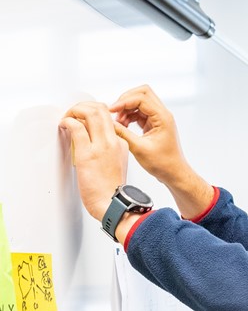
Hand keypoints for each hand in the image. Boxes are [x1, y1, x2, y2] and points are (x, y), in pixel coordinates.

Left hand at [60, 102, 128, 221]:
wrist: (113, 204)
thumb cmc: (111, 190)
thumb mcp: (116, 164)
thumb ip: (107, 150)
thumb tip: (89, 140)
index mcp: (121, 144)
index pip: (107, 118)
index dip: (92, 112)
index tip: (82, 119)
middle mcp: (114, 141)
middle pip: (100, 109)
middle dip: (82, 106)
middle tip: (72, 114)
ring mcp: (102, 146)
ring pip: (90, 112)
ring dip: (74, 110)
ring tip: (67, 119)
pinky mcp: (88, 154)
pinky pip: (76, 127)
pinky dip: (67, 121)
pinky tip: (63, 126)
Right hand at [110, 84, 188, 185]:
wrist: (174, 173)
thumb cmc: (163, 164)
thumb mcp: (139, 149)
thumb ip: (123, 134)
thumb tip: (108, 123)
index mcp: (163, 117)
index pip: (141, 98)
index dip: (124, 101)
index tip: (111, 110)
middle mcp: (162, 115)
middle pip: (142, 94)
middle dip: (126, 100)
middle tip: (114, 112)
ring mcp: (159, 119)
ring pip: (140, 103)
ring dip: (127, 109)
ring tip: (118, 124)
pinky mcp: (154, 124)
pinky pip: (140, 113)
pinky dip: (130, 116)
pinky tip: (123, 126)